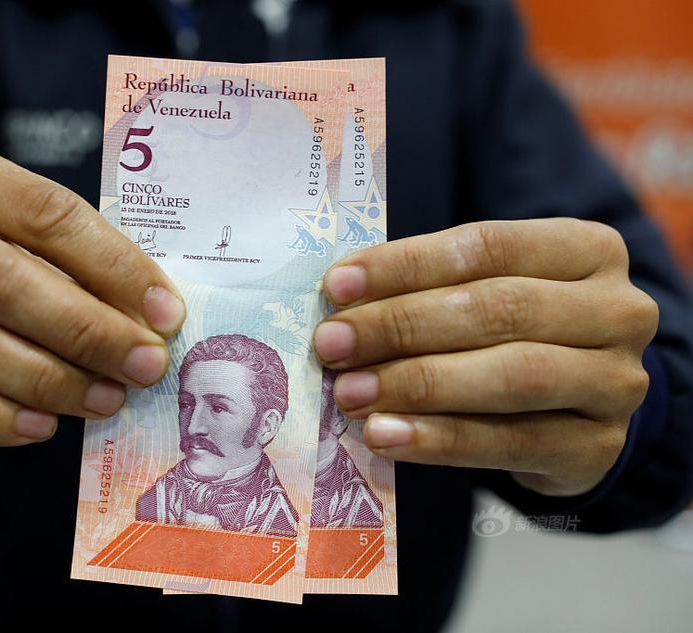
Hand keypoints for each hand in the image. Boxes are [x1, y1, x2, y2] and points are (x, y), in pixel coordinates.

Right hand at [0, 137, 184, 445]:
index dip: (113, 267)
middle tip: (142, 367)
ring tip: (104, 399)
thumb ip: (85, 265)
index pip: (43, 213)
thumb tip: (155, 320)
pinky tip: (41, 427)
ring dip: (44, 381)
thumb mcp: (33, 234)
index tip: (165, 315)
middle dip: (83, 332)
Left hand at [313, 219, 658, 495]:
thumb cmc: (514, 335)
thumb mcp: (488, 292)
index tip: (336, 286)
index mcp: (587, 248)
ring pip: (512, 375)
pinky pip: (510, 442)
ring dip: (418, 384)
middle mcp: (618, 309)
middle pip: (498, 308)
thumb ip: (431, 289)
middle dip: (401, 326)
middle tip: (330, 344)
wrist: (577, 411)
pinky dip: (438, 439)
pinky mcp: (597, 447)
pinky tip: (385, 435)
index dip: (406, 264)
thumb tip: (341, 303)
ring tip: (350, 392)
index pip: (487, 246)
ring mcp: (617, 381)